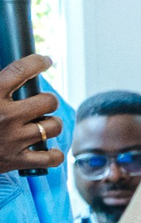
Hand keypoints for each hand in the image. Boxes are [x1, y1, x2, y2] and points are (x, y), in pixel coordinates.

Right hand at [0, 56, 60, 173]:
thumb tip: (11, 72)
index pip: (21, 70)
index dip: (37, 62)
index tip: (45, 61)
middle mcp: (5, 116)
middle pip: (48, 101)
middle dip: (48, 100)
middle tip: (41, 102)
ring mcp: (13, 139)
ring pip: (54, 127)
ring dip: (52, 124)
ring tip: (43, 123)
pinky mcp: (15, 160)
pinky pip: (50, 158)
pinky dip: (54, 154)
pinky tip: (48, 148)